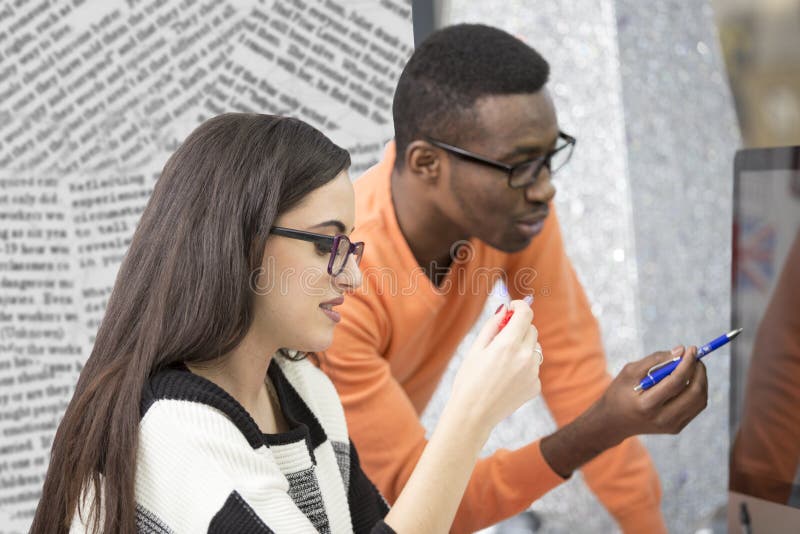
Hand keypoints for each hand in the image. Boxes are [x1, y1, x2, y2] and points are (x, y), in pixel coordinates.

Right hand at [450, 300, 541, 435]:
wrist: (473, 414)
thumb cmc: (469, 380)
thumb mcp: (475, 349)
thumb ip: (492, 326)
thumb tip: (504, 309)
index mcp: (507, 344)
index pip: (525, 314)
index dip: (520, 306)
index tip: (513, 307)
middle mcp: (525, 357)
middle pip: (532, 329)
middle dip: (520, 328)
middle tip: (503, 336)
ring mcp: (533, 373)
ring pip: (535, 348)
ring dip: (523, 347)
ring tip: (503, 362)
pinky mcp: (535, 386)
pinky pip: (534, 367)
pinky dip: (524, 367)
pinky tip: (507, 378)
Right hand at [596, 346, 708, 445]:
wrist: (614, 421)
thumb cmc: (620, 392)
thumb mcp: (630, 372)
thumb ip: (654, 360)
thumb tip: (681, 351)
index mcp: (647, 404)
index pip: (676, 382)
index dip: (687, 363)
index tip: (691, 349)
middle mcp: (662, 418)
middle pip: (694, 393)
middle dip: (699, 371)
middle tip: (696, 357)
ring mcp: (671, 426)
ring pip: (700, 401)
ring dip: (701, 380)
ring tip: (693, 367)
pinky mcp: (676, 428)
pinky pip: (696, 407)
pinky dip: (697, 390)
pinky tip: (688, 380)